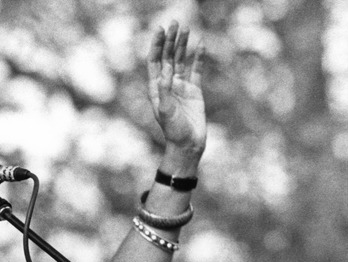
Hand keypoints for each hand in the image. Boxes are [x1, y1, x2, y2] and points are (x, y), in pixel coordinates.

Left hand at [147, 21, 206, 156]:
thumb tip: (164, 73)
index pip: (155, 62)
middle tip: (176, 23)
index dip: (157, 45)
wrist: (188, 144)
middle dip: (171, 40)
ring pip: (182, 60)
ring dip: (183, 45)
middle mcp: (167, 84)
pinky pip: (197, 70)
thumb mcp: (166, 112)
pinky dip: (199, 58)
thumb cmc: (173, 131)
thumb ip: (164, 92)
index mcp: (156, 88)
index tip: (160, 30)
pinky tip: (200, 45)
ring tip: (186, 29)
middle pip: (168, 57)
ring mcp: (181, 87)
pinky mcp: (195, 91)